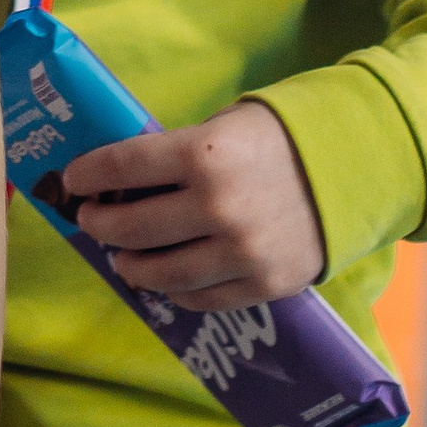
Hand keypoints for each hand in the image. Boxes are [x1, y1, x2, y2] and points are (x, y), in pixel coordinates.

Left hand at [67, 95, 326, 310]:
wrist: (354, 169)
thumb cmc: (278, 139)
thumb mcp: (221, 127)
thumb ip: (175, 153)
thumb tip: (118, 180)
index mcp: (203, 154)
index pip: (122, 168)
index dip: (87, 175)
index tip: (72, 181)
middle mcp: (218, 206)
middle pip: (133, 227)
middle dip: (101, 224)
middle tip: (91, 219)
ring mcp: (240, 252)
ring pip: (161, 273)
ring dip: (130, 265)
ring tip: (121, 256)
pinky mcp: (262, 285)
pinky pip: (201, 299)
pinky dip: (175, 292)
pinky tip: (165, 279)